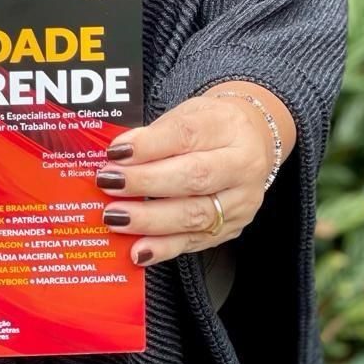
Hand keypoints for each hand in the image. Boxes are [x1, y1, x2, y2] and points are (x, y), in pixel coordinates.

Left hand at [95, 93, 273, 266]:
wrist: (254, 140)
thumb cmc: (211, 126)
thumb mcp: (186, 114)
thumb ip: (156, 134)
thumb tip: (118, 156)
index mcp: (227, 126)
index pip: (185, 135)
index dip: (148, 145)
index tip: (116, 152)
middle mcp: (242, 165)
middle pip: (193, 177)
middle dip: (145, 183)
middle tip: (109, 183)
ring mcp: (240, 201)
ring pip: (195, 215)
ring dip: (149, 220)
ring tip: (116, 217)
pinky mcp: (231, 229)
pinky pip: (195, 242)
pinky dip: (163, 248)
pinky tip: (139, 250)